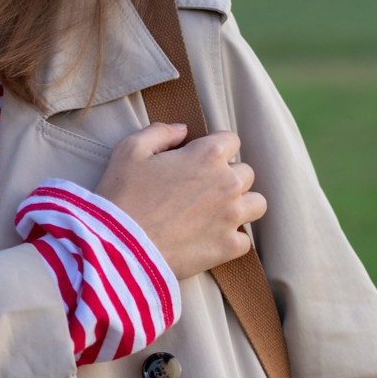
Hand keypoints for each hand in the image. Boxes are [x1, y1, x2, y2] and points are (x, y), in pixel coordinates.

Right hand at [93, 123, 266, 278]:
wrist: (120, 248)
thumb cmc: (122, 196)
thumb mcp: (129, 150)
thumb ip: (160, 132)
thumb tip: (182, 130)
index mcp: (208, 154)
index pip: (231, 140)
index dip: (214, 148)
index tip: (198, 160)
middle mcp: (228, 183)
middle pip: (246, 173)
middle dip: (227, 177)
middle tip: (201, 190)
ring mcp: (231, 216)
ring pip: (256, 204)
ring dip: (241, 206)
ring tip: (216, 213)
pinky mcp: (228, 247)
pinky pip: (244, 241)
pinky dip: (231, 240)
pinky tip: (210, 239)